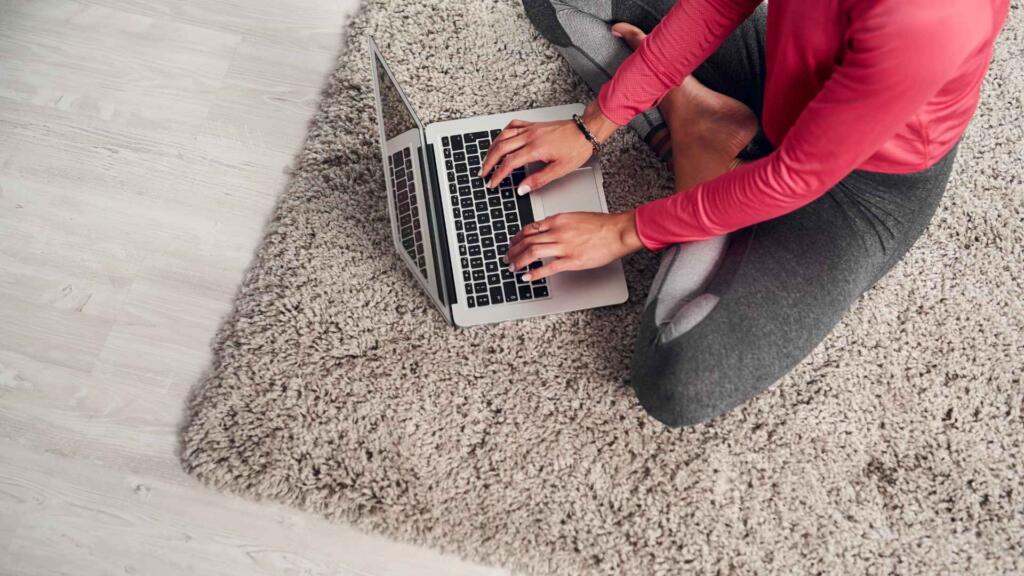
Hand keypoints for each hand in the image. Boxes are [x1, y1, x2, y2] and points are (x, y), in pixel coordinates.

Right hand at [480, 101, 617, 193]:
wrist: (586, 131)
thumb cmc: (576, 148)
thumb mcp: (560, 170)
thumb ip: (538, 180)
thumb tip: (522, 188)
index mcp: (535, 149)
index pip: (509, 163)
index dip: (498, 175)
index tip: (492, 182)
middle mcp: (530, 136)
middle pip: (500, 148)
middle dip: (489, 162)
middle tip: (483, 173)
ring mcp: (531, 129)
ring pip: (503, 136)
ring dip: (492, 148)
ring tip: (487, 159)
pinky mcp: (533, 125)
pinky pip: (512, 125)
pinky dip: (503, 133)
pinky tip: (501, 138)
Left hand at [504, 211, 643, 281]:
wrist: (617, 231)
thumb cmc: (602, 225)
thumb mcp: (576, 217)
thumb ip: (560, 223)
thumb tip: (548, 229)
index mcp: (558, 220)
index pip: (530, 228)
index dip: (517, 237)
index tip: (513, 243)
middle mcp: (557, 232)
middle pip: (527, 240)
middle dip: (513, 250)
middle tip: (507, 257)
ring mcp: (563, 246)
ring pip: (532, 252)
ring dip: (519, 261)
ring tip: (512, 267)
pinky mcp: (571, 260)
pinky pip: (547, 268)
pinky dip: (534, 273)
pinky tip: (527, 277)